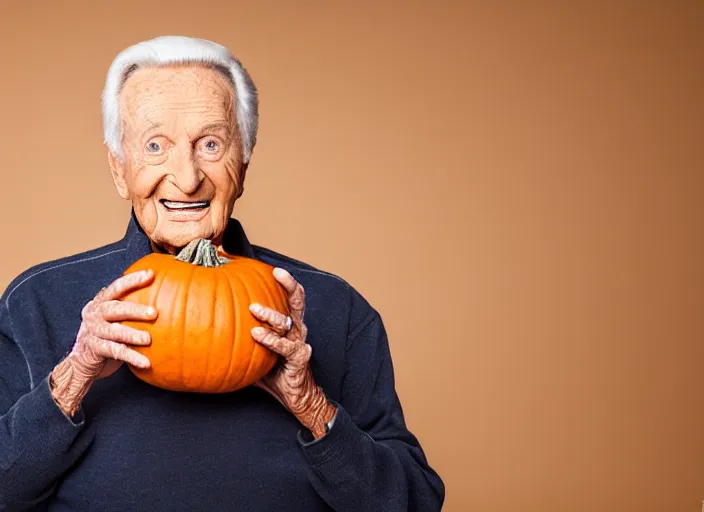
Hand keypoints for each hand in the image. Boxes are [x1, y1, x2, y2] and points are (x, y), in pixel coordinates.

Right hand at [50, 269, 157, 415]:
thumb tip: (166, 292)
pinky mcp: (94, 349)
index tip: (150, 274)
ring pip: (114, 332)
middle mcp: (94, 314)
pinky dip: (131, 357)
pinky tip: (146, 362)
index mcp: (101, 302)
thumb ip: (131, 306)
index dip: (132, 280)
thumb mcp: (117, 317)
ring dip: (132, 335)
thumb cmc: (108, 333)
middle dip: (135, 310)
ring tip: (148, 339)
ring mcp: (92, 332)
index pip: (116, 288)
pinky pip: (115, 352)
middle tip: (154, 313)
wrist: (82, 360)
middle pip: (115, 309)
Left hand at [249, 268, 336, 438]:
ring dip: (270, 314)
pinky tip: (258, 335)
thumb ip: (236, 335)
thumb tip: (202, 324)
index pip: (288, 296)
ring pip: (288, 322)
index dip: (282, 280)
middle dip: (289, 284)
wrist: (294, 396)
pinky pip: (285, 347)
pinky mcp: (299, 359)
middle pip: (297, 301)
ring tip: (254, 309)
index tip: (269, 265)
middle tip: (276, 272)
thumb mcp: (252, 350)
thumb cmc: (270, 370)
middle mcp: (296, 329)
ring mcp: (299, 343)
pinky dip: (271, 341)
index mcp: (288, 323)